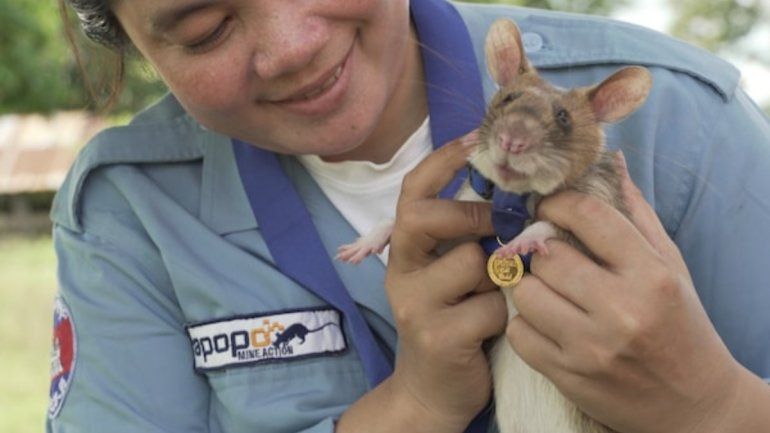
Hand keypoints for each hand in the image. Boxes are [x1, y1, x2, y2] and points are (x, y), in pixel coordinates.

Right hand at [385, 137, 506, 430]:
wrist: (434, 389)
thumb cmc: (457, 320)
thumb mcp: (456, 274)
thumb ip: (471, 239)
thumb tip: (520, 194)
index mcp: (407, 250)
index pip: (413, 192)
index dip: (443, 161)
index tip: (477, 136)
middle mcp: (401, 272)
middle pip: (424, 217)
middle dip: (471, 215)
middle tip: (499, 226)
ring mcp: (414, 305)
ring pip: (470, 263)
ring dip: (499, 277)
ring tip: (499, 296)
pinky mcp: (437, 336)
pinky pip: (489, 307)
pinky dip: (504, 314)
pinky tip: (496, 328)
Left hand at [505, 153, 745, 432]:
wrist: (693, 405)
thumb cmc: (680, 325)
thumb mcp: (669, 266)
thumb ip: (635, 215)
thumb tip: (607, 161)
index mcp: (650, 275)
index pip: (589, 215)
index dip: (559, 202)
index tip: (550, 207)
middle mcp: (621, 310)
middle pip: (547, 255)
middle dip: (541, 250)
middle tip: (547, 253)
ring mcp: (591, 347)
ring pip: (524, 293)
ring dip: (529, 286)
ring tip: (547, 288)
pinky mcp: (569, 376)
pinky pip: (518, 334)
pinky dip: (524, 324)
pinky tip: (545, 322)